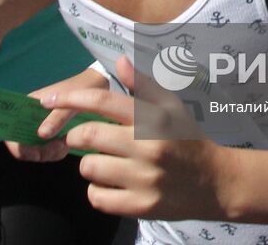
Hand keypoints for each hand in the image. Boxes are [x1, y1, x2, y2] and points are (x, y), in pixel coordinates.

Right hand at [6, 66, 111, 161]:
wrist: (97, 86)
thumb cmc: (79, 89)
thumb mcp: (69, 102)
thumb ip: (56, 117)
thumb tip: (41, 135)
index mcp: (28, 104)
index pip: (10, 127)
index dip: (15, 144)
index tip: (34, 152)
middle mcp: (31, 117)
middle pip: (22, 144)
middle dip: (36, 152)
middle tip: (56, 149)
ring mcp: (41, 126)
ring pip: (35, 150)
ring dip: (48, 153)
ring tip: (64, 144)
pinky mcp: (52, 134)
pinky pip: (47, 150)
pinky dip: (55, 152)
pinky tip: (67, 144)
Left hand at [44, 56, 227, 219]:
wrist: (218, 183)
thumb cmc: (190, 139)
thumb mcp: (172, 106)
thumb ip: (143, 84)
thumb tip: (118, 60)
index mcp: (152, 118)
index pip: (102, 102)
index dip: (70, 99)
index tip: (49, 100)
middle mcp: (147, 146)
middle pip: (88, 136)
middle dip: (76, 136)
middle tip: (83, 138)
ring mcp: (143, 178)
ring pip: (89, 168)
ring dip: (88, 164)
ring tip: (103, 162)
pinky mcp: (141, 206)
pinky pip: (98, 197)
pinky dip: (97, 190)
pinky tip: (111, 183)